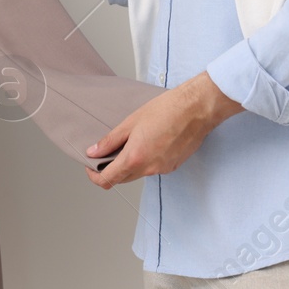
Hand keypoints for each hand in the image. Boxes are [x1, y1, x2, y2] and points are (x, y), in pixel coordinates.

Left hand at [84, 72, 242, 188]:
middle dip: (112, 169)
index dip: (95, 176)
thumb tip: (93, 152)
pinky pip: (154, 168)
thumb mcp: (131, 122)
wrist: (197, 108)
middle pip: (122, 179)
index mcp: (135, 158)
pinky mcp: (174, 166)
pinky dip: (146, 160)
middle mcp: (150, 169)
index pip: (108, 180)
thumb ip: (110, 140)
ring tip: (132, 141)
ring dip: (130, 163)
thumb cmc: (167, 110)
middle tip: (108, 151)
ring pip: (139, 173)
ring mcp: (163, 169)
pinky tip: (150, 142)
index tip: (91, 166)